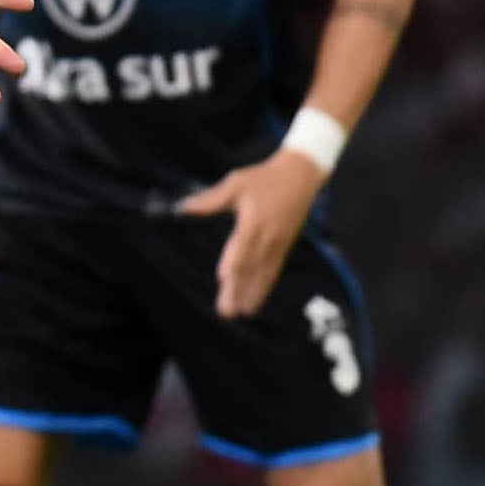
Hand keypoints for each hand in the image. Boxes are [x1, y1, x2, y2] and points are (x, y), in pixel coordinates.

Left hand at [177, 147, 327, 318]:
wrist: (301, 173)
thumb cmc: (264, 178)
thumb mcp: (236, 183)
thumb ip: (210, 200)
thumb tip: (183, 207)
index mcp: (254, 222)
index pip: (240, 251)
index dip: (231, 268)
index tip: (222, 282)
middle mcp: (269, 237)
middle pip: (251, 268)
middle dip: (240, 290)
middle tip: (229, 312)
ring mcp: (280, 243)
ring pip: (265, 272)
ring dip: (254, 293)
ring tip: (244, 312)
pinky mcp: (286, 245)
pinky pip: (275, 269)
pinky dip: (266, 284)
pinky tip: (258, 296)